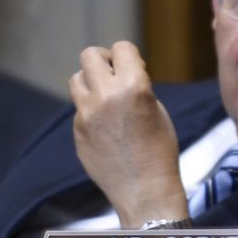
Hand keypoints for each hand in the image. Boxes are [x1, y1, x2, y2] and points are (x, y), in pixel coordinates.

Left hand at [69, 41, 187, 227]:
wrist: (145, 189)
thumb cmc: (161, 150)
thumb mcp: (158, 110)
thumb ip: (137, 88)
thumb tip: (121, 76)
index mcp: (133, 87)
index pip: (122, 48)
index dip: (130, 55)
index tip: (135, 66)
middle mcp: (105, 96)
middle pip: (90, 55)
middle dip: (104, 60)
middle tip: (114, 73)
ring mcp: (86, 114)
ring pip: (77, 78)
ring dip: (91, 81)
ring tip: (106, 96)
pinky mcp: (77, 130)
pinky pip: (80, 108)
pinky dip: (91, 109)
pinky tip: (107, 127)